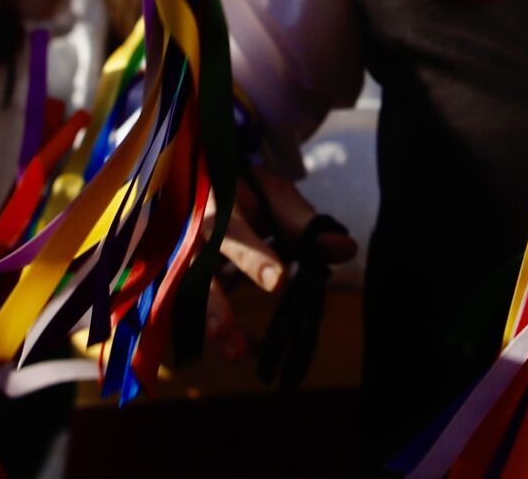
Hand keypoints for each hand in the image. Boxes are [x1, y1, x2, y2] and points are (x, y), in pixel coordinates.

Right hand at [200, 168, 357, 360]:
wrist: (203, 175)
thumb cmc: (243, 187)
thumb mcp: (273, 193)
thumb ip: (304, 222)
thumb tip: (346, 249)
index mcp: (215, 204)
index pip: (233, 232)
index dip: (253, 258)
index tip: (279, 282)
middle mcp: (192, 234)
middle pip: (198, 271)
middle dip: (215, 305)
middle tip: (231, 338)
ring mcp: (182, 257)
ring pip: (190, 294)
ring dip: (212, 324)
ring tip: (238, 353)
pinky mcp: (183, 277)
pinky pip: (193, 306)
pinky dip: (218, 330)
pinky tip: (243, 349)